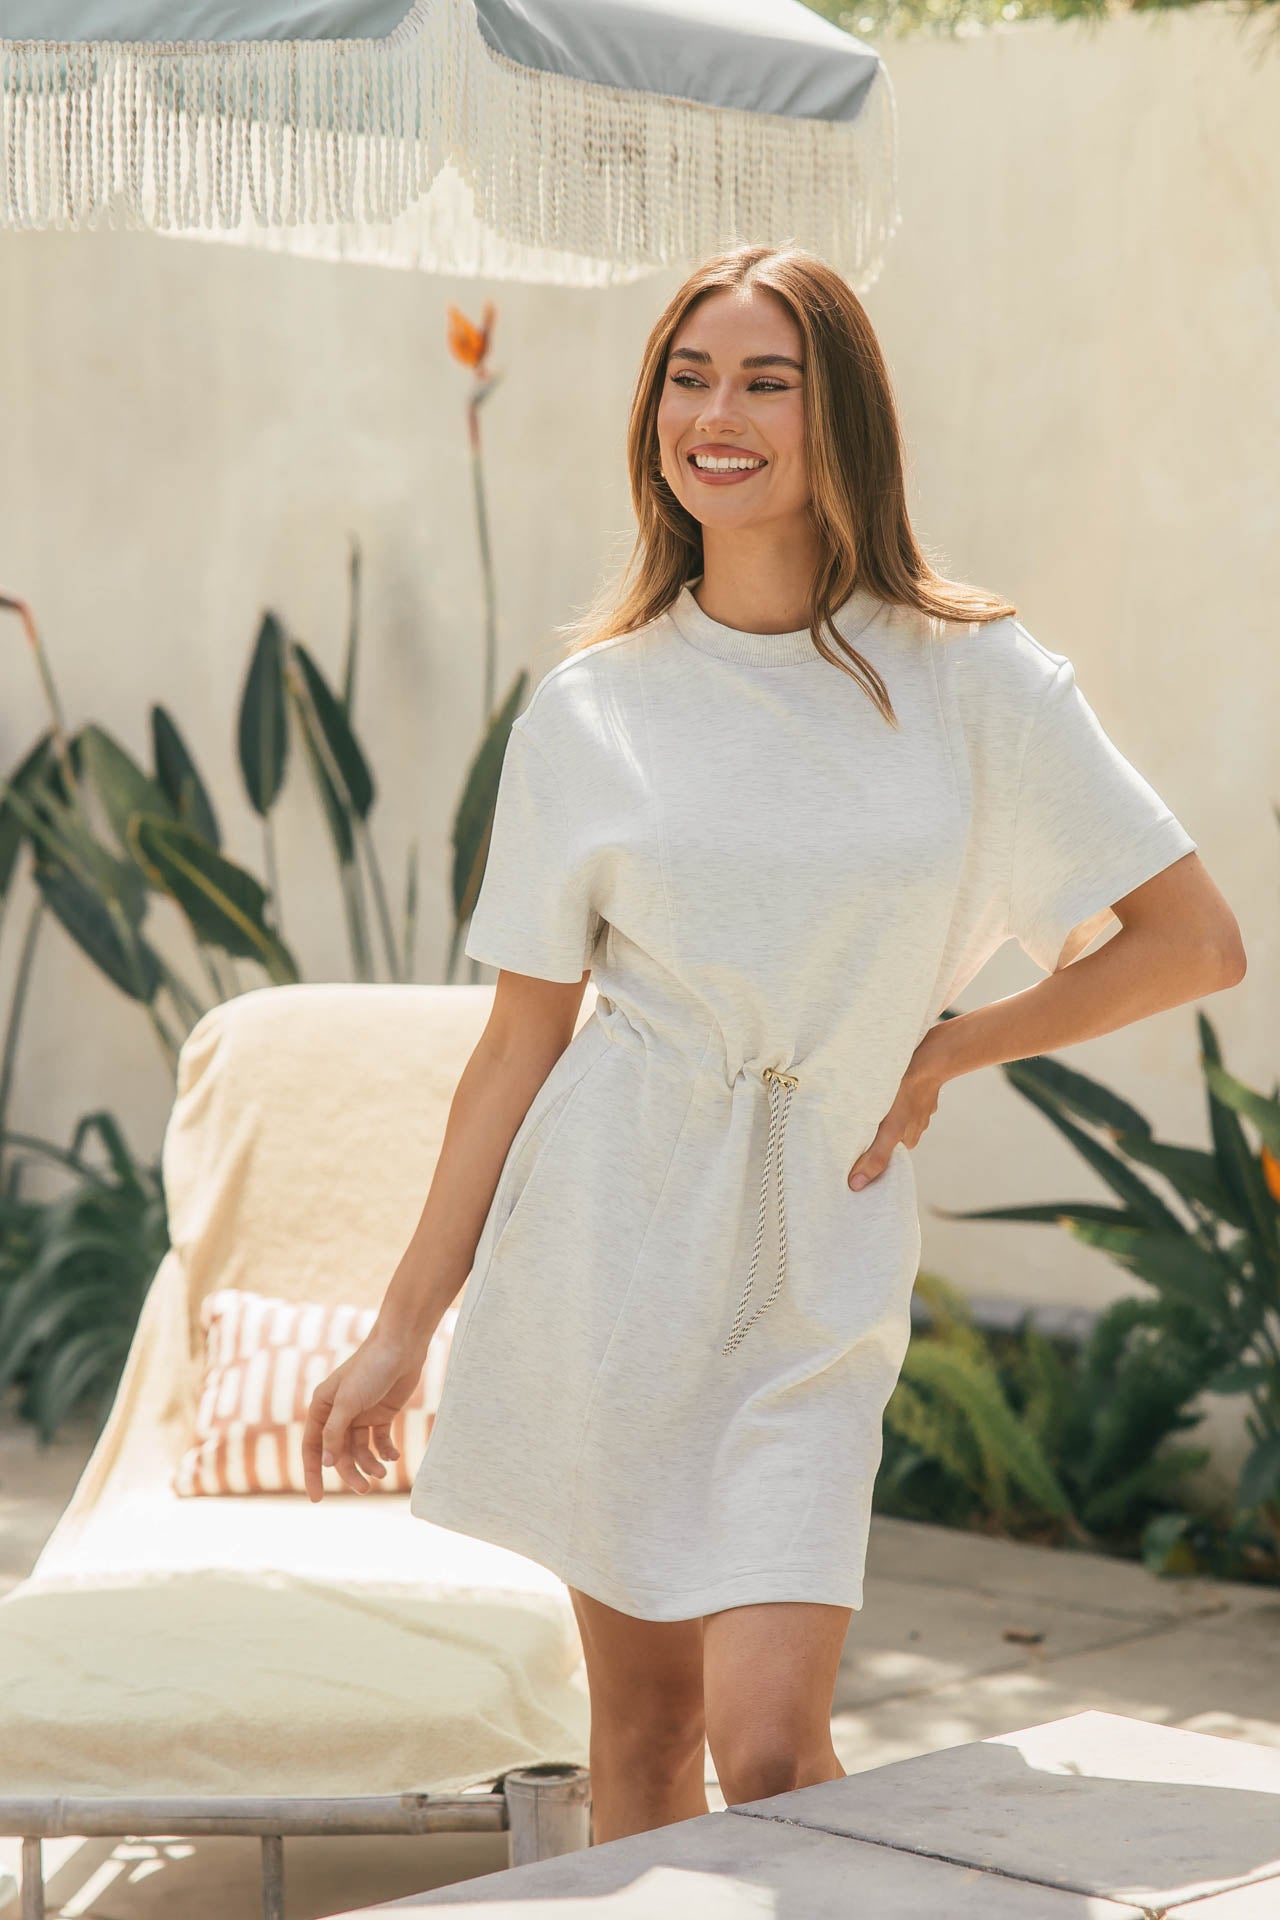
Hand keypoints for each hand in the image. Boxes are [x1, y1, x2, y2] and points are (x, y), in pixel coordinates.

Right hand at [302, 1332, 427, 1499]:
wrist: (402, 1346)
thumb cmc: (371, 1368)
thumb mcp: (349, 1401)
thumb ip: (335, 1432)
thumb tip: (326, 1463)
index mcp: (322, 1407)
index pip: (312, 1447)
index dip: (313, 1474)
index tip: (316, 1500)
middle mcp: (338, 1413)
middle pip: (339, 1453)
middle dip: (350, 1472)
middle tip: (365, 1488)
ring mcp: (360, 1414)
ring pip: (359, 1450)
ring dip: (369, 1464)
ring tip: (382, 1472)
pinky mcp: (381, 1414)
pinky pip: (379, 1441)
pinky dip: (384, 1452)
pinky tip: (393, 1456)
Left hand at [847, 1030, 949, 1189]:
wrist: (932, 1055)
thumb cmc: (908, 1092)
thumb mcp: (889, 1129)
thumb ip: (875, 1156)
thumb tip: (856, 1186)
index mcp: (910, 1137)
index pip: (885, 1151)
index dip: (869, 1150)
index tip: (852, 1146)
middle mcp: (916, 1123)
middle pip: (888, 1131)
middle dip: (873, 1126)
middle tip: (854, 1118)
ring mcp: (917, 1102)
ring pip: (892, 1111)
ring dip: (880, 1107)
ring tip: (863, 1099)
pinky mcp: (914, 1082)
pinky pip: (898, 1091)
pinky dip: (889, 1090)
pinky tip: (878, 1082)